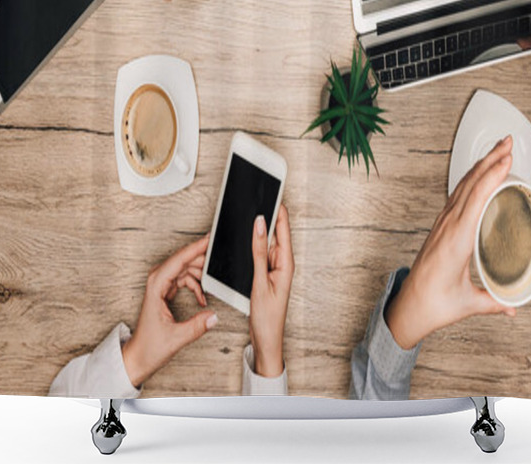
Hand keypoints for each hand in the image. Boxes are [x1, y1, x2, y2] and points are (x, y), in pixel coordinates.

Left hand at [122, 236, 216, 387]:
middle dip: (203, 258)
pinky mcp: (166, 289)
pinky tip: (203, 297)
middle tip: (221, 256)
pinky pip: (185, 276)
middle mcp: (157, 281)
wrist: (137, 357)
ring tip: (213, 283)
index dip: (196, 247)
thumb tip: (214, 316)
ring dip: (201, 273)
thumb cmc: (148, 347)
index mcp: (156, 286)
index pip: (179, 259)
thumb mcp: (175, 338)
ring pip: (186, 267)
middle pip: (184, 259)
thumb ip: (197, 327)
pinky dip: (197, 284)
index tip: (210, 239)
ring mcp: (161, 284)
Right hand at [249, 205, 294, 377]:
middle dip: (266, 214)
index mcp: (286, 262)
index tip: (272, 190)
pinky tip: (245, 238)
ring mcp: (273, 267)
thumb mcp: (259, 282)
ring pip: (265, 241)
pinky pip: (259, 252)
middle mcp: (282, 262)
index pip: (283, 227)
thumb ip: (258, 252)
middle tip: (256, 195)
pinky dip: (252, 244)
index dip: (278, 208)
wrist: (266, 340)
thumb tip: (260, 225)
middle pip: (274, 231)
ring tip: (248, 212)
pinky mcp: (265, 273)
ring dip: (258, 229)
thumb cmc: (267, 318)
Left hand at [384, 138, 516, 349]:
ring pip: (464, 185)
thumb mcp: (469, 303)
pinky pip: (458, 194)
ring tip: (499, 150)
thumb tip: (515, 304)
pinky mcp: (442, 225)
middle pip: (471, 184)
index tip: (507, 159)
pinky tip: (481, 173)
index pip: (477, 199)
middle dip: (490, 159)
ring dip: (482, 165)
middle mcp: (448, 225)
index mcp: (457, 240)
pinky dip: (473, 179)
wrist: (409, 306)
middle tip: (508, 141)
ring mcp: (443, 223)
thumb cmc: (434, 304)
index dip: (492, 176)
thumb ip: (495, 302)